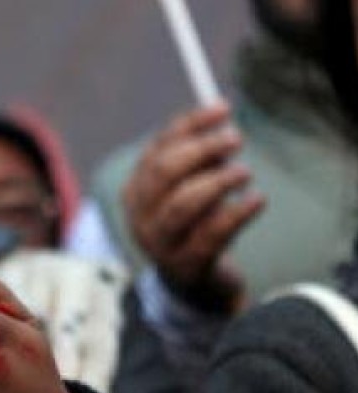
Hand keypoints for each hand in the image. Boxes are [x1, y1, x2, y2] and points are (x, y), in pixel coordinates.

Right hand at [122, 105, 264, 312]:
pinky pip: (210, 235)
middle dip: (202, 150)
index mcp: (135, 191)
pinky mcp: (186, 265)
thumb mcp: (188, 189)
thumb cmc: (193, 226)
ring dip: (217, 182)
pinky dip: (237, 213)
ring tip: (245, 172)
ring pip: (182, 205)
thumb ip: (197, 158)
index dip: (190, 125)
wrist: (192, 284)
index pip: (157, 148)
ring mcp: (160, 243)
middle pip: (164, 173)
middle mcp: (140, 216)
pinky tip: (257, 200)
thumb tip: (218, 115)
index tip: (223, 108)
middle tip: (236, 138)